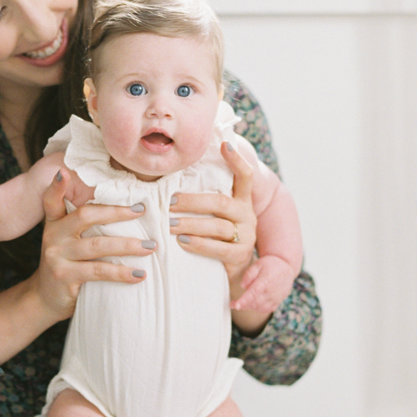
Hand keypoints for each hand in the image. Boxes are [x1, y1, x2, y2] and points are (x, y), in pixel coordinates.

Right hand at [32, 168, 155, 323]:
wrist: (46, 298)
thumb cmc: (67, 264)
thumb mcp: (67, 241)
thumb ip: (83, 224)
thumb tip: (125, 206)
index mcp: (54, 223)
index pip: (52, 200)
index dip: (56, 186)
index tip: (64, 172)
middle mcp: (53, 236)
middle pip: (85, 216)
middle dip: (117, 212)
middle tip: (142, 210)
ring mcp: (57, 257)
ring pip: (98, 246)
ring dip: (128, 245)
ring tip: (151, 246)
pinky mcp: (65, 277)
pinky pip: (99, 271)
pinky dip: (122, 272)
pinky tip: (139, 274)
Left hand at [169, 141, 256, 291]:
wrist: (234, 273)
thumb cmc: (215, 237)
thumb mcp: (214, 216)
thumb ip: (204, 199)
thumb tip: (173, 176)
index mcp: (242, 201)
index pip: (245, 176)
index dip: (237, 160)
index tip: (225, 143)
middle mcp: (247, 215)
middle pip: (221, 202)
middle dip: (192, 201)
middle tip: (169, 202)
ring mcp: (246, 236)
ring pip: (218, 225)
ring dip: (191, 223)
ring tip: (169, 224)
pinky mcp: (241, 256)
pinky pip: (219, 248)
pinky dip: (199, 244)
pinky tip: (182, 242)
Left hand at [231, 254, 295, 313]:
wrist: (286, 267)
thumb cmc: (270, 264)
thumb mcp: (258, 264)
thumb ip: (249, 274)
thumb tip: (242, 286)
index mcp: (265, 280)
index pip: (254, 293)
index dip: (244, 300)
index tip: (236, 305)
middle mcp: (271, 291)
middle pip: (254, 303)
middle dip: (243, 304)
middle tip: (234, 303)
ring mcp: (276, 298)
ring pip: (259, 308)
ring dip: (250, 306)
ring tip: (246, 300)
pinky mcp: (278, 302)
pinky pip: (266, 310)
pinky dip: (258, 308)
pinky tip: (255, 302)